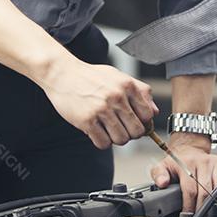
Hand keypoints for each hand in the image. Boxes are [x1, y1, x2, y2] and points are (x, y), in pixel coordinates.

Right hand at [39, 57, 157, 148]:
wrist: (62, 73)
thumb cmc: (91, 76)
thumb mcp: (118, 76)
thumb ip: (140, 91)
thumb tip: (154, 112)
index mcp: (127, 85)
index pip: (148, 115)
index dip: (143, 123)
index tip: (134, 122)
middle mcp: (116, 97)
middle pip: (136, 131)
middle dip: (130, 134)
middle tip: (120, 127)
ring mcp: (101, 109)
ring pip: (121, 140)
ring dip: (115, 138)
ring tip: (107, 129)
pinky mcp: (86, 120)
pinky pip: (103, 143)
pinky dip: (101, 142)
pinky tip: (96, 131)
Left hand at [150, 133, 216, 212]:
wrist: (190, 149)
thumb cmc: (178, 162)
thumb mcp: (163, 166)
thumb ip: (158, 174)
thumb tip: (162, 182)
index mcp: (186, 163)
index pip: (190, 190)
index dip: (189, 206)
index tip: (187, 215)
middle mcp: (202, 161)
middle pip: (206, 191)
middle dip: (202, 208)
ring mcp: (215, 162)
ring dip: (216, 202)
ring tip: (209, 210)